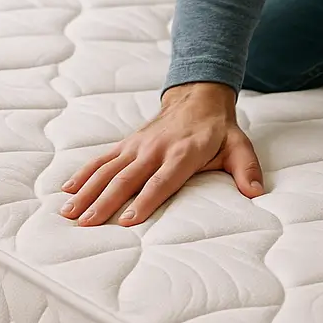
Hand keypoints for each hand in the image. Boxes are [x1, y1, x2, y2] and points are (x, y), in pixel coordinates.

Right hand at [58, 81, 263, 226]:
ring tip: (69, 214)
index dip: (147, 199)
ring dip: (88, 191)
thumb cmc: (219, 130)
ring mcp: (138, 145)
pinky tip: (66, 191)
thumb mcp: (239, 146)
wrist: (198, 97)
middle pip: (129, 177)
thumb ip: (247, 169)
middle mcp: (157, 148)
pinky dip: (83, 173)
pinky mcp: (127, 143)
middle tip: (88, 225)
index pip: (163, 180)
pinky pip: (102, 159)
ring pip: (109, 169)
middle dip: (106, 202)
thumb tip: (256, 193)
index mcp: (184, 153)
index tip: (129, 221)